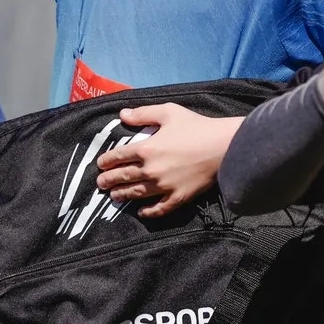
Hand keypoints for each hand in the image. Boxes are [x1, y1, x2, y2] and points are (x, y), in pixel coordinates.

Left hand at [95, 104, 241, 217]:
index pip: (119, 157)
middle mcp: (151, 170)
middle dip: (108, 180)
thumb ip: (143, 114)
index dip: (106, 161)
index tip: (100, 164)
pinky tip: (141, 212)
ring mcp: (164, 186)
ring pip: (136, 194)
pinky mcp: (178, 198)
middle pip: (123, 177)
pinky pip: (159, 208)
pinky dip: (148, 212)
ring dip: (122, 195)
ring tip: (114, 196)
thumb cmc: (196, 126)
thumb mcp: (168, 112)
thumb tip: (122, 115)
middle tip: (100, 183)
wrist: (223, 146)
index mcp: (146, 148)